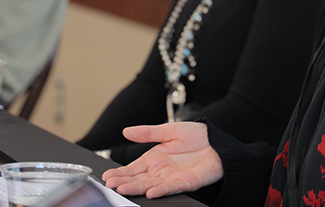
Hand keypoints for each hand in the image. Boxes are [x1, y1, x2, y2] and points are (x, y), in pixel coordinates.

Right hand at [101, 122, 223, 198]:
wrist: (218, 141)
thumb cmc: (196, 136)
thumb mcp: (169, 130)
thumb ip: (148, 133)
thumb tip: (126, 131)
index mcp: (153, 159)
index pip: (132, 169)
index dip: (119, 173)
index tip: (106, 177)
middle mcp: (160, 171)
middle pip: (137, 179)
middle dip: (123, 183)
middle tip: (109, 185)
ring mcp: (171, 178)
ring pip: (149, 186)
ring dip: (136, 189)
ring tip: (122, 190)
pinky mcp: (186, 183)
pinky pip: (170, 188)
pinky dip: (159, 191)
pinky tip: (150, 192)